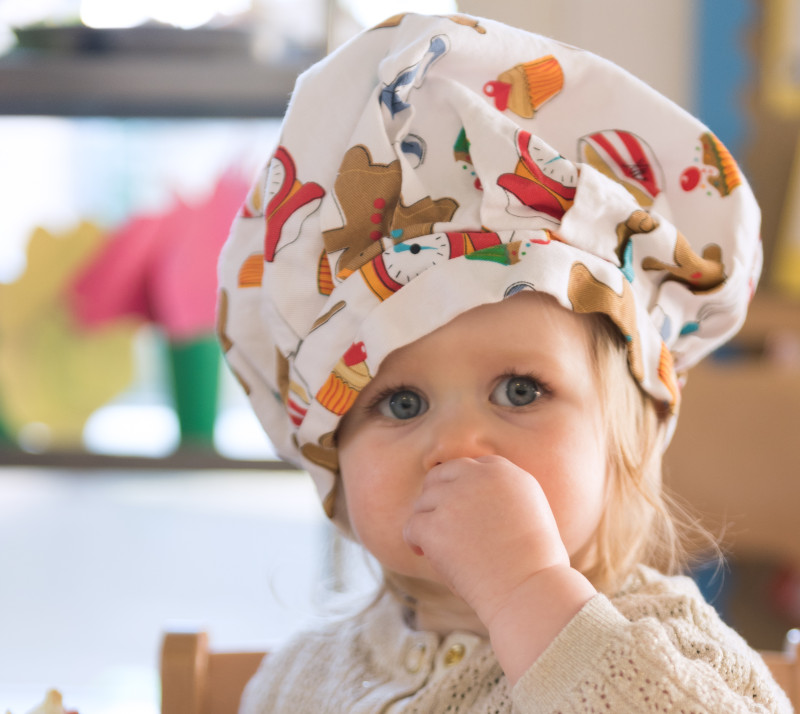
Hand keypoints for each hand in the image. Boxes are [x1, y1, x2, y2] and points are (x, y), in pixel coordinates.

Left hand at [403, 454, 569, 626]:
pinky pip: (412, 525)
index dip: (460, 486)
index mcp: (505, 472)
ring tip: (438, 545)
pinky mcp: (435, 525)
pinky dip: (414, 540)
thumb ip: (501, 494)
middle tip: (438, 521)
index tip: (458, 507)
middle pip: (440, 475)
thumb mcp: (531, 511)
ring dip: (427, 521)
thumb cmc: (535, 563)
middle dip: (436, 496)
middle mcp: (478, 477)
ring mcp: (454, 499)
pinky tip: (423, 552)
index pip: (470, 465)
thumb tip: (470, 497)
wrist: (530, 590)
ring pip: (423, 501)